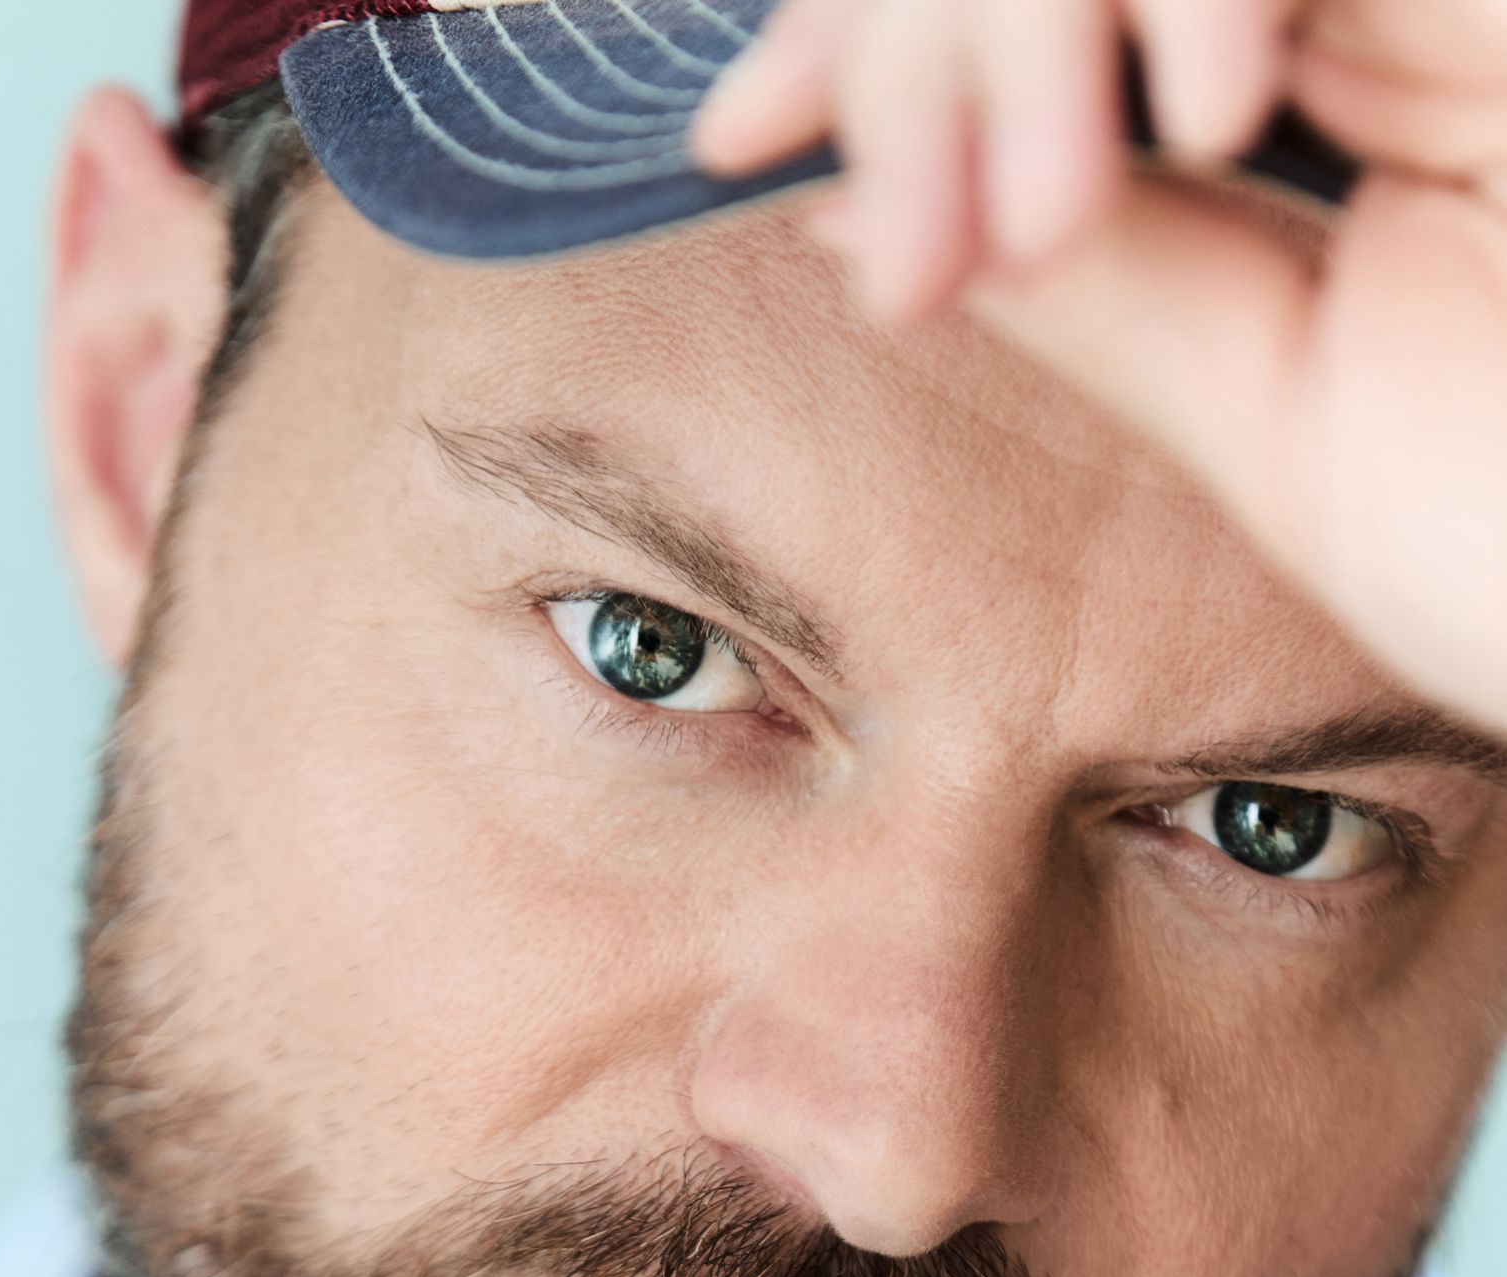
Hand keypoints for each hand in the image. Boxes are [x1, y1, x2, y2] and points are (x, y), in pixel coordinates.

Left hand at [694, 2, 1506, 730]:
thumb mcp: (1280, 409)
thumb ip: (1114, 276)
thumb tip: (876, 205)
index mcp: (1363, 50)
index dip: (897, 23)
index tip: (740, 132)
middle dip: (917, 6)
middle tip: (786, 134)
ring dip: (1008, 16)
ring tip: (984, 219)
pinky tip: (1136, 151)